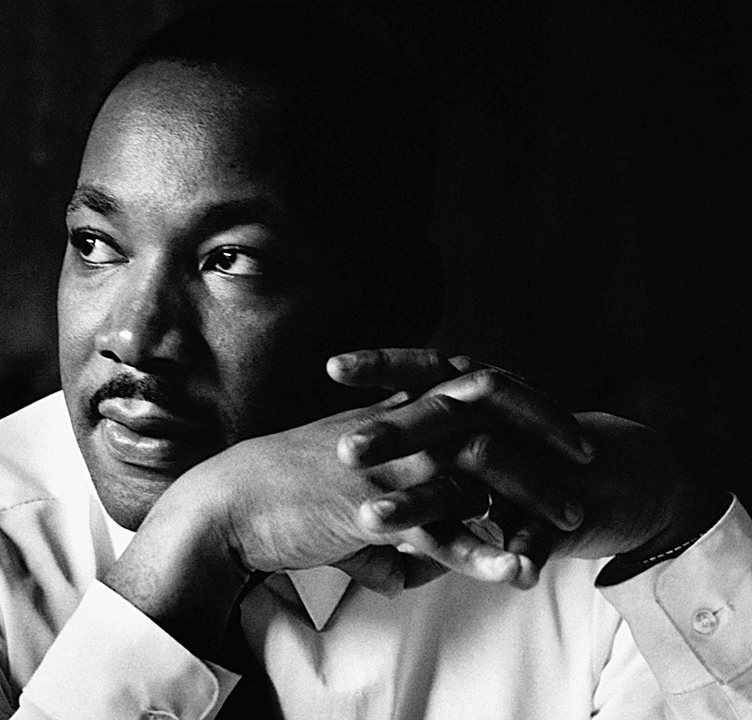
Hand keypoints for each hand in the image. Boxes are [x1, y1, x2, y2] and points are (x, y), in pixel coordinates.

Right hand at [102, 388, 527, 660]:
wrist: (228, 502)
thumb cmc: (277, 493)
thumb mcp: (339, 490)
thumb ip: (388, 519)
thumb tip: (419, 568)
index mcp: (388, 412)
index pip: (467, 387)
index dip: (517, 399)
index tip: (553, 419)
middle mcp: (391, 430)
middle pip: (486, 415)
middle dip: (542, 434)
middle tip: (585, 458)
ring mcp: (383, 467)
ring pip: (473, 476)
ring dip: (525, 499)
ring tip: (566, 525)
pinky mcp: (368, 510)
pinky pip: (439, 533)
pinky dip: (481, 554)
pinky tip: (514, 571)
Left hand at [332, 349, 728, 584]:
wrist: (615, 479)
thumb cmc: (516, 456)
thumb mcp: (462, 442)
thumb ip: (410, 443)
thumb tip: (342, 442)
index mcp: (469, 398)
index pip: (421, 371)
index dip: (382, 364)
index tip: (331, 367)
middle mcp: (498, 422)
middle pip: (440, 417)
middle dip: (392, 433)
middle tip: (344, 450)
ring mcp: (529, 465)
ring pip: (479, 473)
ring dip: (422, 502)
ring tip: (371, 521)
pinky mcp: (556, 515)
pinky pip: (533, 535)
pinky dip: (517, 554)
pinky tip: (500, 573)